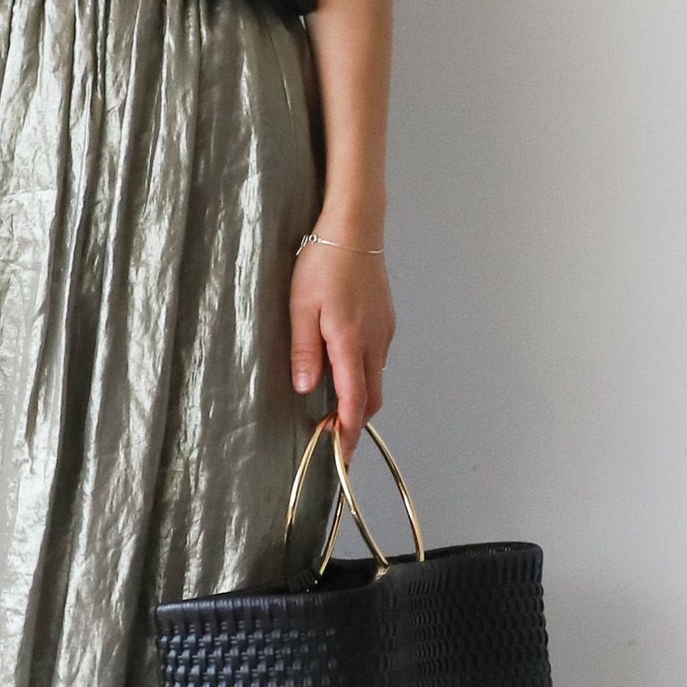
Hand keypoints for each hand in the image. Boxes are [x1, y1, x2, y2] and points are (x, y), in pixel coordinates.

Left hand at [289, 237, 394, 468]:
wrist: (354, 228)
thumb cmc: (322, 263)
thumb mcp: (301, 306)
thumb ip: (305, 350)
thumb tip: (308, 388)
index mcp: (351, 342)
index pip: (355, 402)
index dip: (348, 433)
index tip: (340, 458)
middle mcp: (375, 342)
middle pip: (371, 397)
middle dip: (355, 421)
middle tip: (332, 435)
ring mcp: (384, 330)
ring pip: (376, 377)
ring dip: (359, 397)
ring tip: (333, 405)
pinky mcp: (385, 319)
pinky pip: (377, 358)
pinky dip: (364, 374)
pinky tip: (343, 366)